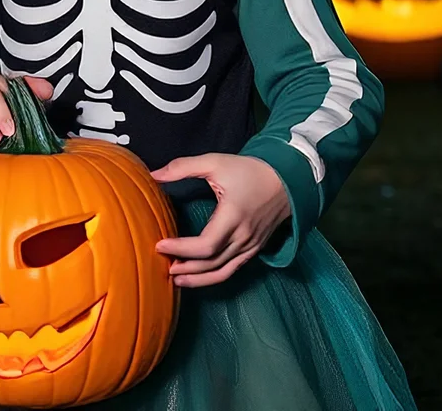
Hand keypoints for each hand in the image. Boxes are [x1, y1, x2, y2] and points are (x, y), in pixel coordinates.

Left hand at [150, 153, 289, 286]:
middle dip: (186, 267)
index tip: (160, 245)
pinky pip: (233, 269)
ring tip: (176, 279)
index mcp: (234, 216)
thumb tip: (154, 175)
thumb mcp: (215, 162)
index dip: (181, 249)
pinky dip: (214, 276)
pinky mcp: (255, 248)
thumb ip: (183, 167)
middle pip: (211, 262)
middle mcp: (244, 236)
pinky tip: (199, 276)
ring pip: (223, 272)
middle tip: (162, 265)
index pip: (205, 245)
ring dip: (199, 278)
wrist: (288, 179)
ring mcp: (251, 245)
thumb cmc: (250, 170)